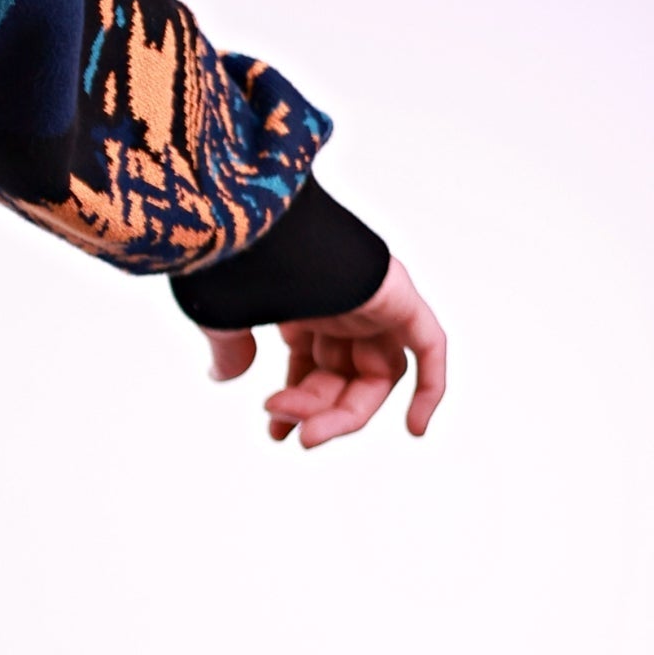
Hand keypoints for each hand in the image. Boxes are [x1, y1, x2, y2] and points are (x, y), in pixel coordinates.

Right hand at [203, 257, 446, 449]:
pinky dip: (431, 387)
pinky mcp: (399, 297)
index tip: (276, 432)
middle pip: (344, 374)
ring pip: (376, 373)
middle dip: (316, 409)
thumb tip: (223, 374)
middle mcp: (340, 303)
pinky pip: (429, 348)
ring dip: (345, 411)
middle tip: (292, 433)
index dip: (298, 402)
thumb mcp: (224, 316)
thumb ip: (231, 347)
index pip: (312, 364)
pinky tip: (416, 429)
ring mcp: (371, 300)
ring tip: (309, 431)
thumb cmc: (229, 262)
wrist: (248, 221)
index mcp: (300, 304)